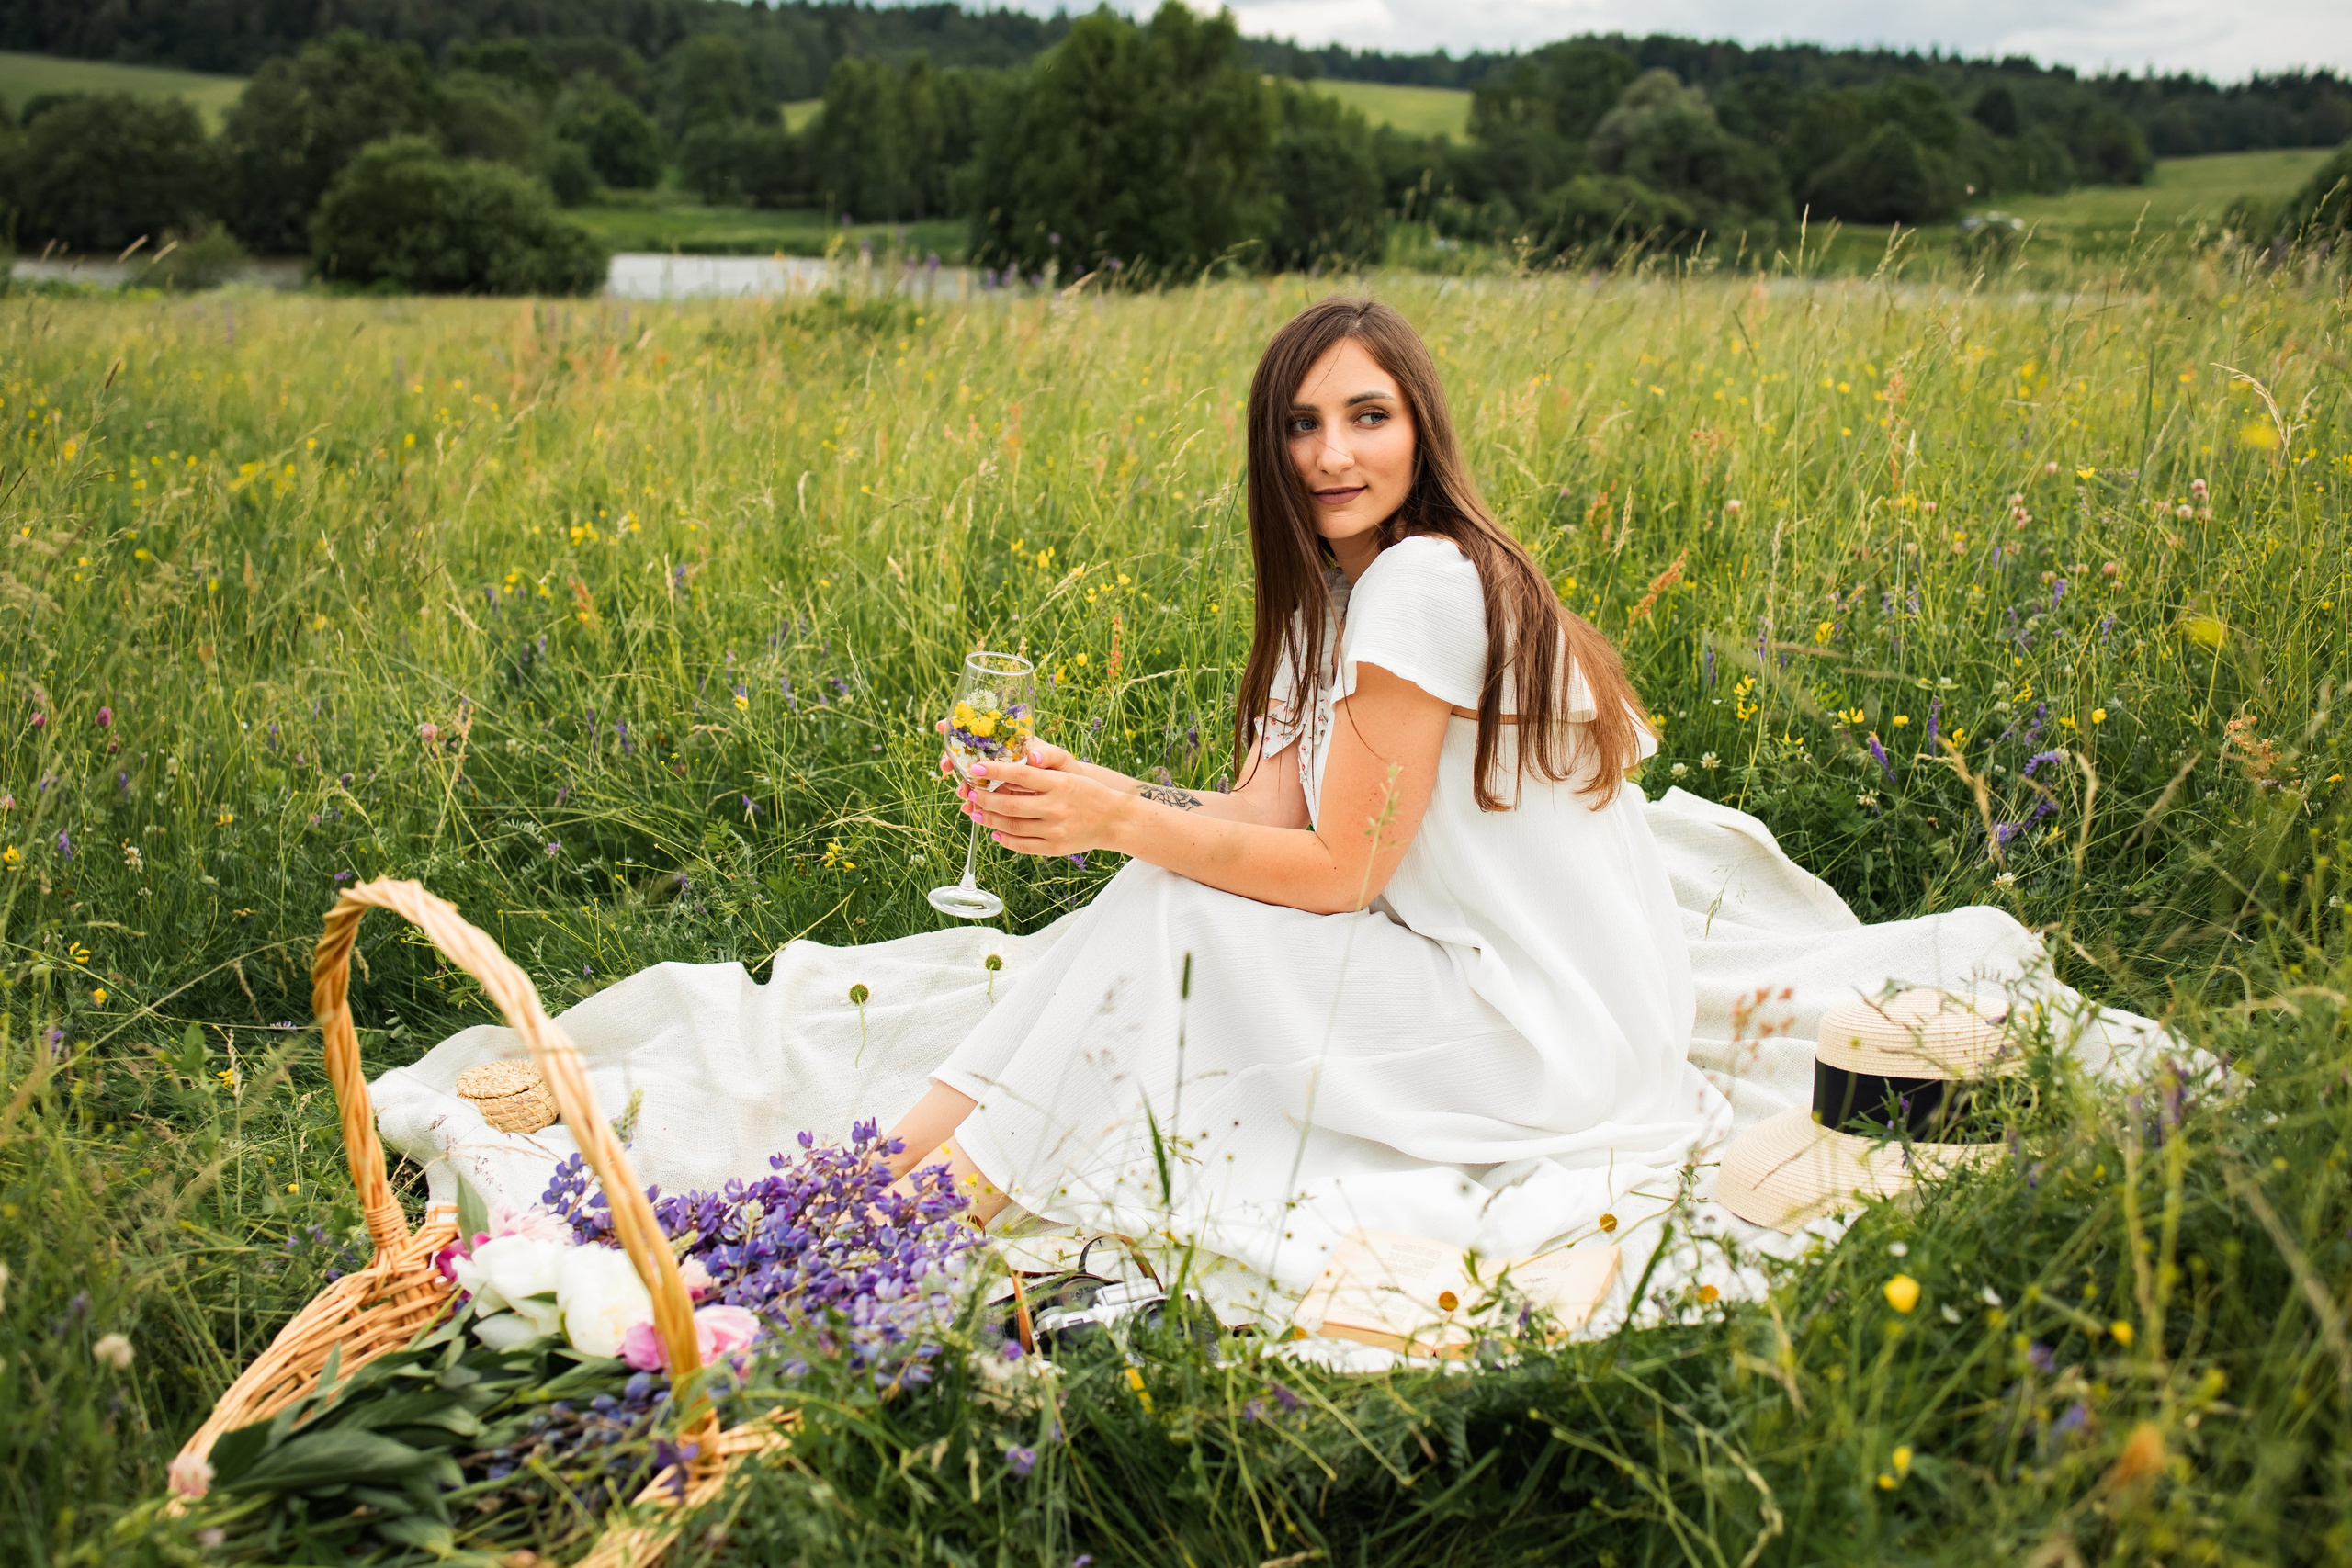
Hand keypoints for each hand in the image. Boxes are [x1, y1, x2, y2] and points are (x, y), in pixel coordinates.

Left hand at [958, 742, 1128, 857]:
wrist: (1114, 820)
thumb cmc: (1088, 792)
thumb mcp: (1068, 774)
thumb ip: (1039, 771)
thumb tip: (1008, 769)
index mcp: (1059, 783)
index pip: (1020, 773)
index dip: (994, 770)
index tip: (974, 768)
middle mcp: (1056, 807)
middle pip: (1009, 804)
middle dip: (983, 798)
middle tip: (969, 792)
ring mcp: (1055, 830)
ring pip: (1012, 826)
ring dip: (989, 820)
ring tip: (975, 812)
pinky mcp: (1055, 848)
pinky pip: (1023, 845)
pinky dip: (1005, 840)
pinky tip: (995, 833)